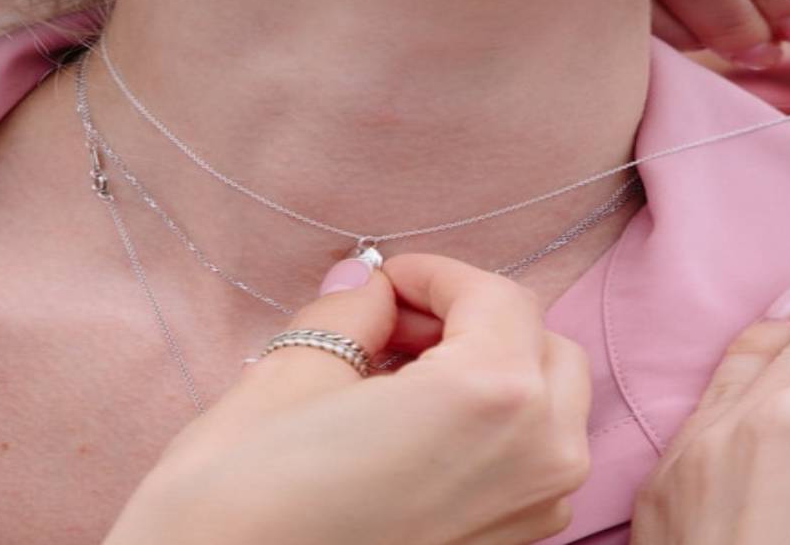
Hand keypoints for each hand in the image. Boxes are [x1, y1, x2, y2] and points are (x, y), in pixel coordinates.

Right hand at [103, 254, 591, 544]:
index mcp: (493, 397)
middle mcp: (538, 458)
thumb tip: (369, 281)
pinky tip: (409, 431)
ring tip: (394, 377)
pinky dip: (489, 426)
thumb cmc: (241, 498)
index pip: (498, 297)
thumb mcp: (292, 373)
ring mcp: (533, 516)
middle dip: (470, 320)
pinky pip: (529, 461)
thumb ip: (351, 313)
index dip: (437, 275)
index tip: (386, 279)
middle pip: (538, 345)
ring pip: (548, 404)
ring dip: (487, 370)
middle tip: (389, 323)